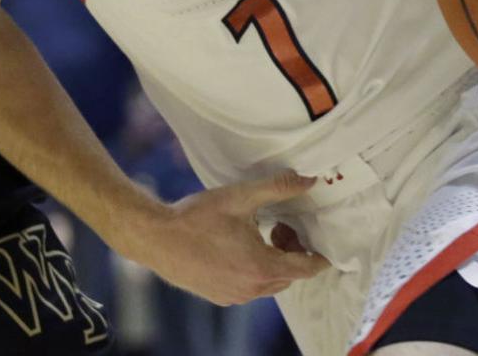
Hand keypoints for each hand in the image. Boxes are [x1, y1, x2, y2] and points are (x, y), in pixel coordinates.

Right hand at [123, 171, 329, 305]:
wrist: (156, 238)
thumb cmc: (197, 217)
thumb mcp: (239, 197)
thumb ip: (277, 188)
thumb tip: (308, 180)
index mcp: (262, 267)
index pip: (306, 268)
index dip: (318, 255)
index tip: (321, 241)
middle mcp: (253, 288)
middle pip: (289, 276)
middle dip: (291, 251)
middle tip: (278, 224)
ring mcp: (236, 296)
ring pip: (269, 283)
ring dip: (273, 261)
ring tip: (258, 232)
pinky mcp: (220, 297)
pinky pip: (250, 287)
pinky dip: (254, 270)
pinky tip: (236, 246)